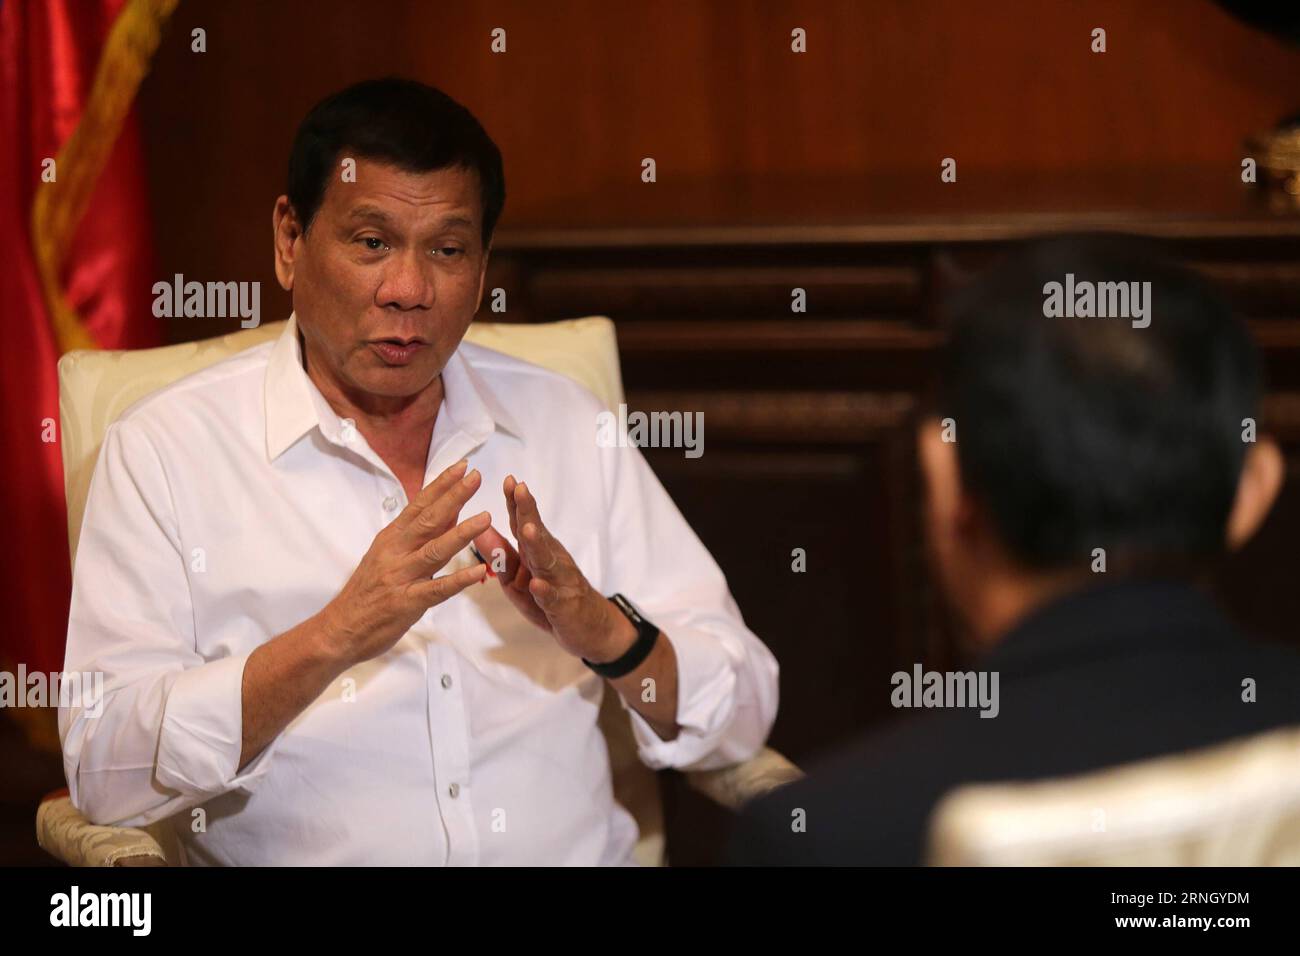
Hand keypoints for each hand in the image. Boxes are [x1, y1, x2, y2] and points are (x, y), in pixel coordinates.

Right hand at [321, 459, 488, 664]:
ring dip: (461, 533)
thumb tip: (448, 513)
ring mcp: (400, 577)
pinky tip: (478, 571)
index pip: (419, 505)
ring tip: (485, 518)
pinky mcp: (406, 603)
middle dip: (453, 497)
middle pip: (428, 520)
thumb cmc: (367, 592)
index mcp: (391, 538)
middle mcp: (395, 552)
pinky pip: (436, 589)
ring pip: (434, 550)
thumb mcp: (387, 556)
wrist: (338, 629)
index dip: (441, 485)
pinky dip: (458, 580)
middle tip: (476, 477)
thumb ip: (416, 537)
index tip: (462, 466)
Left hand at [473, 475, 635, 662]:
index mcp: (536, 551)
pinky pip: (553, 598)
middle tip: (520, 489)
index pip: (524, 522)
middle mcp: (550, 559)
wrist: (589, 626)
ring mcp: (559, 582)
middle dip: (528, 512)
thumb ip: (500, 555)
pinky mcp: (564, 606)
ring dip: (537, 545)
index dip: (516, 502)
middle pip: (537, 533)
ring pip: (547, 561)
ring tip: (527, 530)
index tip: (509, 479)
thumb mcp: (517, 578)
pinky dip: (545, 591)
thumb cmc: (548, 596)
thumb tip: (478, 530)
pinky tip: (537, 585)